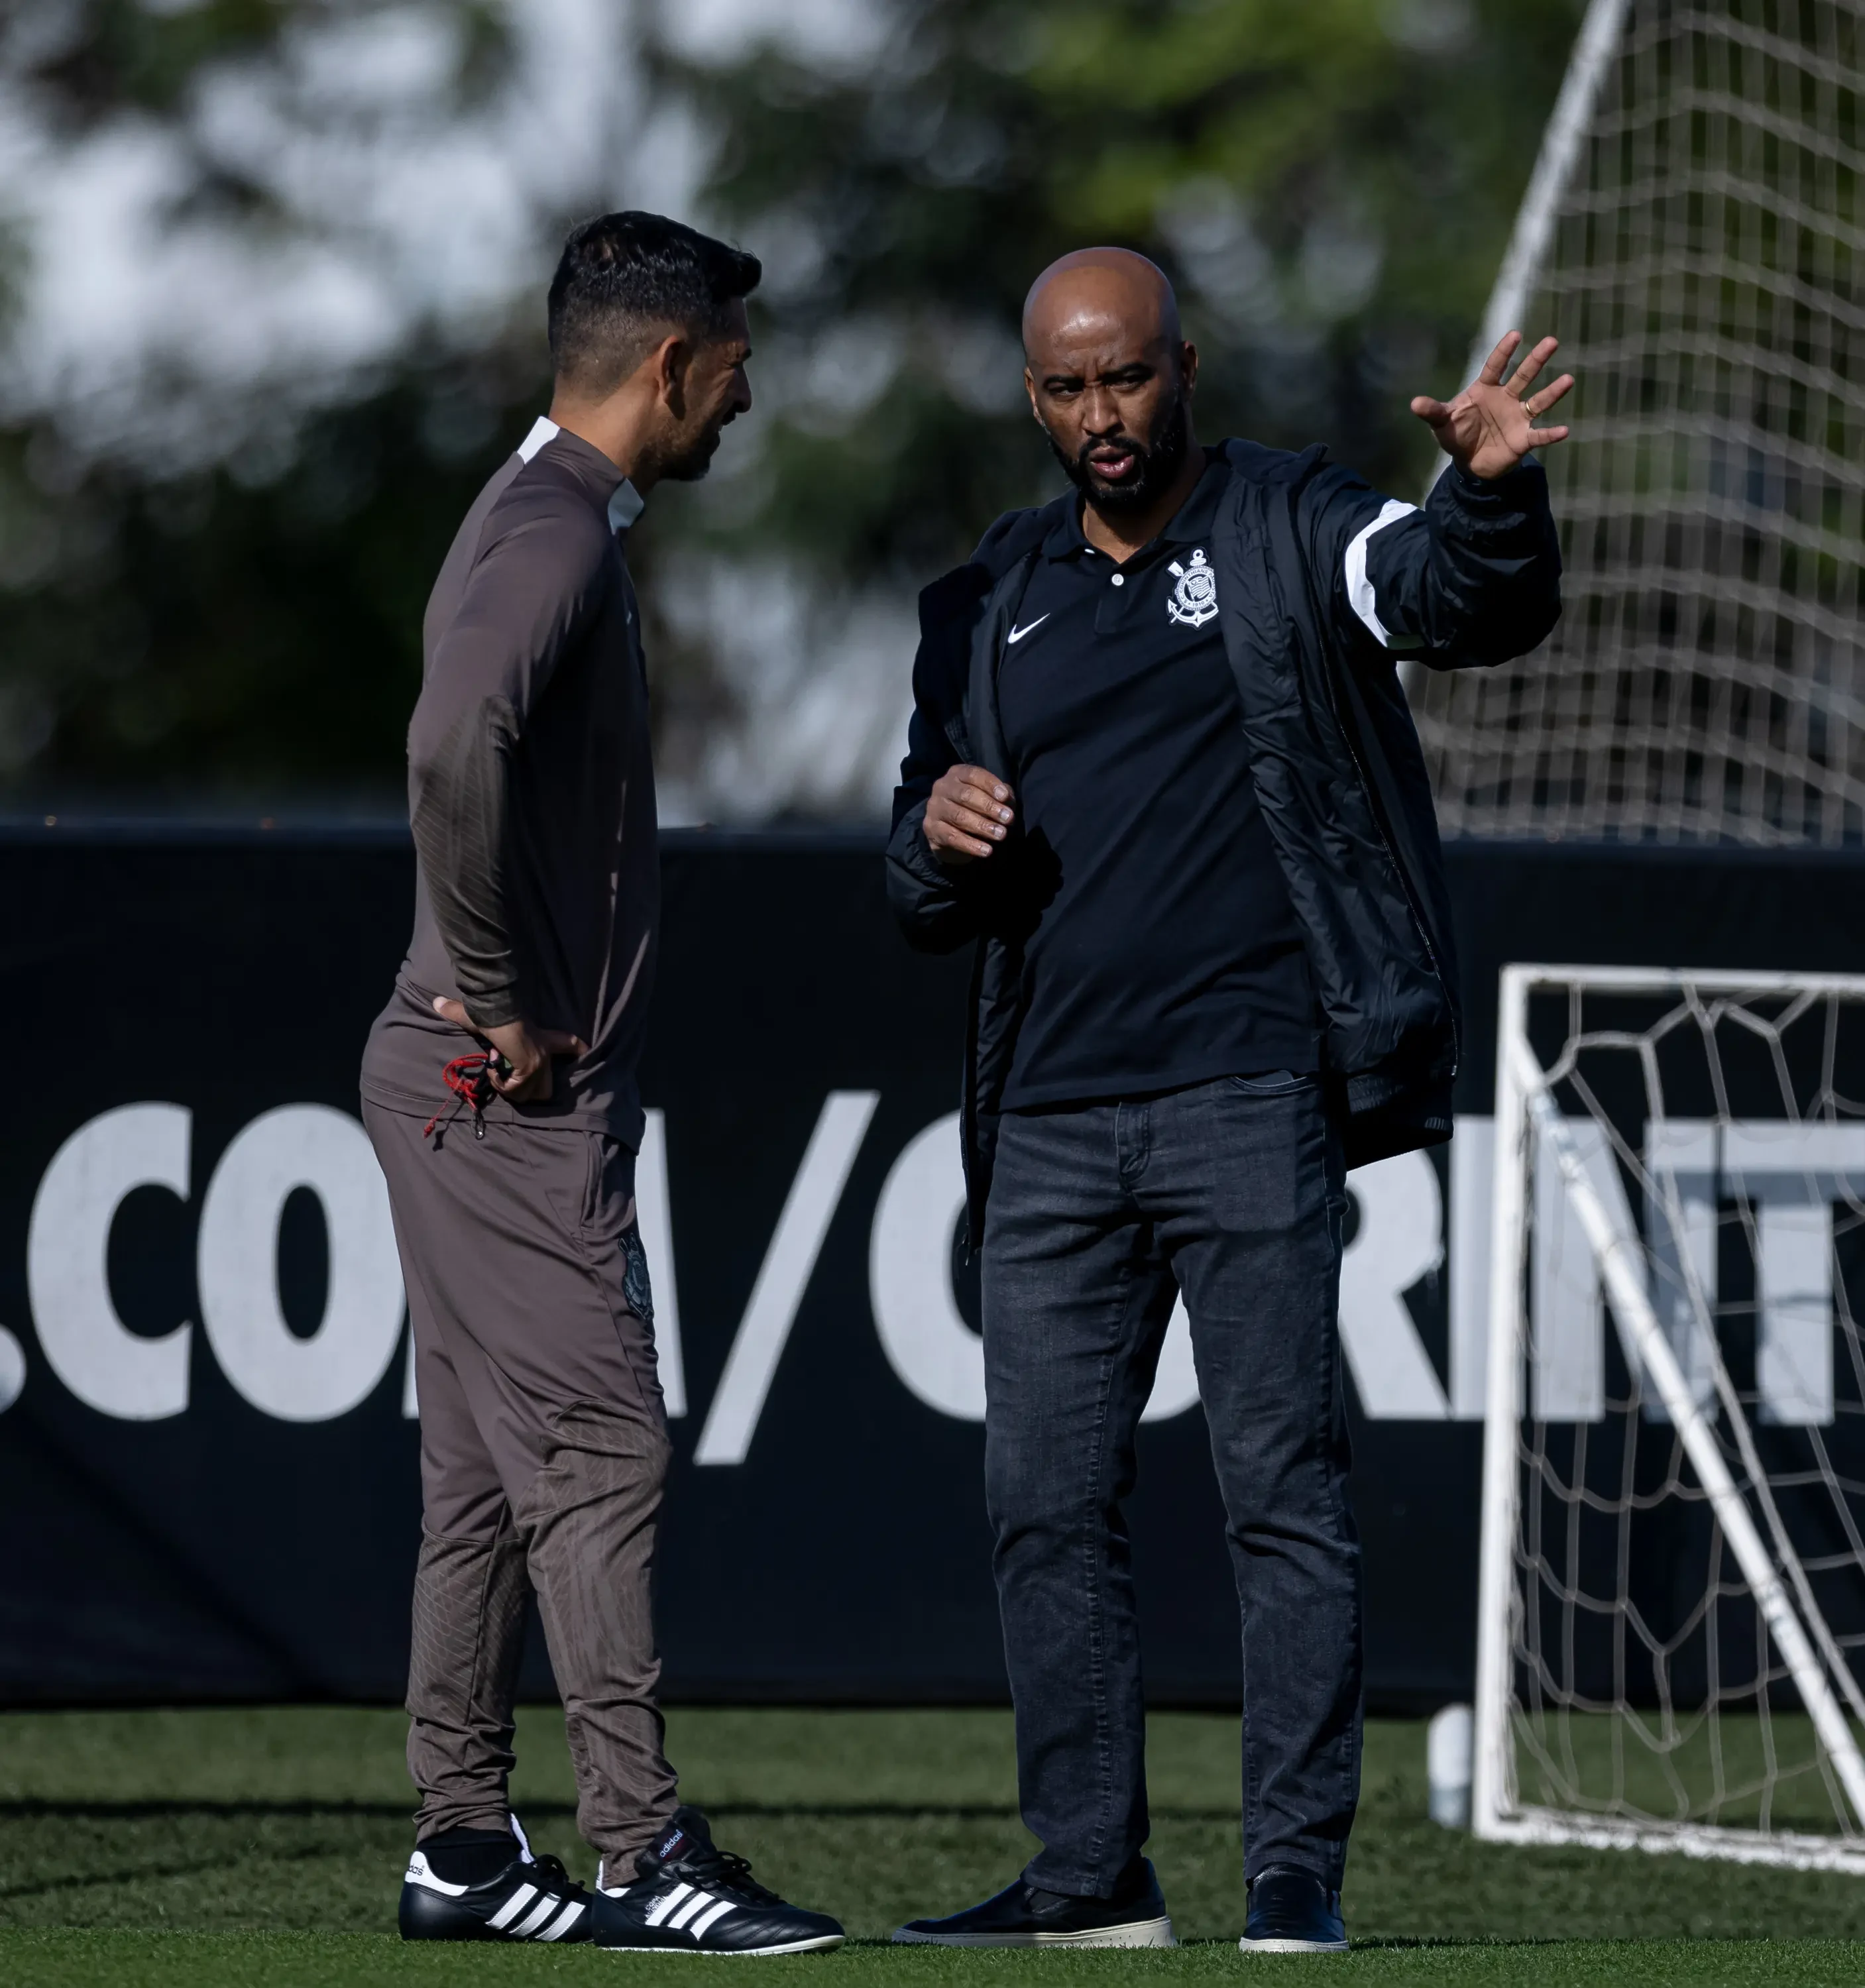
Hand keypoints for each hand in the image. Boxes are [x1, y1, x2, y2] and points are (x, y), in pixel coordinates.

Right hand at [431, 997, 586, 1102]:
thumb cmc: (490, 1010)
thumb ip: (458, 1012)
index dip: (580, 1051)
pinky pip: (514, 1090)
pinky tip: (494, 1068)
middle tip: (508, 1076)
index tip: (588, 1053)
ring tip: (497, 1069)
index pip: (571, 1044)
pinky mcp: (530, 1069)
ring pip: (529, 1095)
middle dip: (526, 1092)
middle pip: (547, 1090)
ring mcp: (539, 1063)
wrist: (495, 1010)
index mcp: (541, 1038)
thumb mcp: (479, 1016)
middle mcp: (545, 1053)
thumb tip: (437, 1004)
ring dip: (508, 1088)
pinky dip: (500, 1084)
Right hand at [924, 764, 1015, 865]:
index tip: (1005, 797)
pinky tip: (986, 850)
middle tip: (1008, 819)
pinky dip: (971, 845)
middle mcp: (942, 787)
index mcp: (957, 774)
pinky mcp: (931, 828)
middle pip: (965, 795)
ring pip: (959, 816)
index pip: (973, 775)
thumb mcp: (990, 797)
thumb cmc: (974, 808)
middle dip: (989, 807)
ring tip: (1001, 835)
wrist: (948, 832)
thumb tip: (1007, 800)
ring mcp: (934, 807)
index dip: (990, 785)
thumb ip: (1001, 795)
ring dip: (982, 826)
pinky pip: (952, 837)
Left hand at [1411, 331, 1572, 479]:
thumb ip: (1432, 412)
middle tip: (1552, 342)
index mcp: (1486, 389)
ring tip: (1568, 380)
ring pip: (1538, 401)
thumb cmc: (1457, 435)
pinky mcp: (1523, 439)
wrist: (1469, 462)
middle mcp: (1506, 399)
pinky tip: (1564, 430)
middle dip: (1536, 359)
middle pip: (1523, 376)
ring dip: (1553, 392)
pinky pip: (1539, 436)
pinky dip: (1551, 434)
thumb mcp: (1441, 423)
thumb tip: (1414, 404)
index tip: (1516, 334)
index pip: (1496, 366)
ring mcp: (1517, 417)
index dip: (1504, 351)